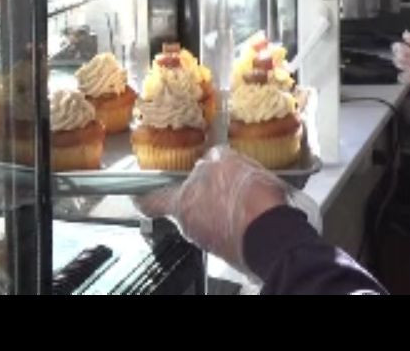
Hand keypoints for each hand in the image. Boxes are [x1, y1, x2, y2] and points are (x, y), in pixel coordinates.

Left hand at [137, 147, 291, 270]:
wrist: (271, 233)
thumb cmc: (246, 200)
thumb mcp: (228, 162)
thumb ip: (213, 160)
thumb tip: (212, 160)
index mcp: (182, 203)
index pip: (152, 201)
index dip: (145, 197)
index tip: (139, 195)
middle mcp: (190, 225)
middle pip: (187, 205)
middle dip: (201, 192)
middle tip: (220, 178)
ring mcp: (210, 239)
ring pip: (209, 216)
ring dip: (222, 204)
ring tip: (245, 190)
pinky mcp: (230, 248)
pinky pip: (228, 226)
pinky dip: (237, 217)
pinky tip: (254, 206)